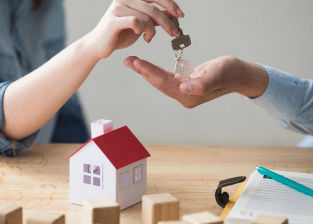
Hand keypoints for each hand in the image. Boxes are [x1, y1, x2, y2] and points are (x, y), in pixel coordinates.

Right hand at [87, 0, 183, 59]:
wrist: (99, 46)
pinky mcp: (113, 21)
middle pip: (153, 8)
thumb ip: (154, 17)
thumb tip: (171, 12)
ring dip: (152, 31)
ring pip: (146, 17)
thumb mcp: (141, 24)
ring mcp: (117, 8)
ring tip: (149, 38)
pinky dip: (142, 31)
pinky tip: (141, 36)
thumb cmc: (119, 34)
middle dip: (167, 22)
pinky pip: (135, 22)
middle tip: (174, 33)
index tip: (181, 15)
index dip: (170, 4)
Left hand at [123, 55, 268, 107]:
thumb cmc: (231, 72)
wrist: (239, 74)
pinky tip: (145, 65)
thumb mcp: (219, 74)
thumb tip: (185, 88)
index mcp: (190, 96)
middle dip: (143, 71)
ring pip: (160, 80)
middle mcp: (184, 96)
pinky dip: (154, 70)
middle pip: (159, 83)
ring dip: (145, 71)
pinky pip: (165, 77)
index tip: (137, 63)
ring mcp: (183, 92)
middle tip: (128, 60)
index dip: (150, 73)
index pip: (165, 84)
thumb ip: (203, 83)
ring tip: (132, 61)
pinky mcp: (184, 85)